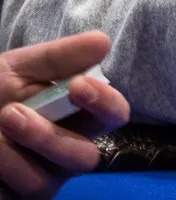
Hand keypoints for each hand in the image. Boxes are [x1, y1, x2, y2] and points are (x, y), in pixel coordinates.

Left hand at [0, 31, 129, 198]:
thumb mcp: (21, 67)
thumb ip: (60, 58)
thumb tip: (103, 42)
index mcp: (80, 116)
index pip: (113, 115)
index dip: (105, 102)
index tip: (77, 85)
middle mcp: (68, 151)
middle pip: (85, 158)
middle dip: (48, 137)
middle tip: (11, 112)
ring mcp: (42, 180)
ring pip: (44, 182)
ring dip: (12, 154)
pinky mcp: (16, 199)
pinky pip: (15, 196)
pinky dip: (0, 169)